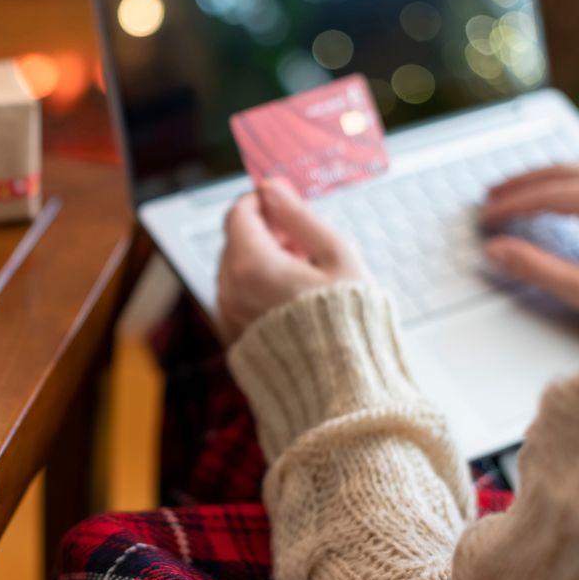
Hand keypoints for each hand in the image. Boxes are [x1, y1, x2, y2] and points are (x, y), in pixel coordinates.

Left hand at [218, 179, 365, 341]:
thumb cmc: (350, 323)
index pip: (238, 213)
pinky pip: (237, 297)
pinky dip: (257, 287)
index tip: (285, 203)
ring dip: (263, 260)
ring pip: (235, 269)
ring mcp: (228, 316)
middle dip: (266, 232)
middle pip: (235, 240)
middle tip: (305, 242)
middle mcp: (230, 292)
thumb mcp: (337, 255)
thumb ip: (299, 216)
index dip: (262, 201)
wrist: (343, 390)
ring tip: (305, 273)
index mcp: (252, 267)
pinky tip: (292, 297)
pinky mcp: (234, 336)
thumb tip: (272, 189)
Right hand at [481, 164, 578, 319]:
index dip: (511, 205)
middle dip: (521, 184)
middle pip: (560, 173)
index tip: (487, 215)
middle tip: (491, 197)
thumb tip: (495, 250)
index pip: (548, 194)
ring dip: (539, 180)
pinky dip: (561, 182)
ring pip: (575, 170)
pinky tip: (544, 192)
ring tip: (511, 191)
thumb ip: (534, 268)